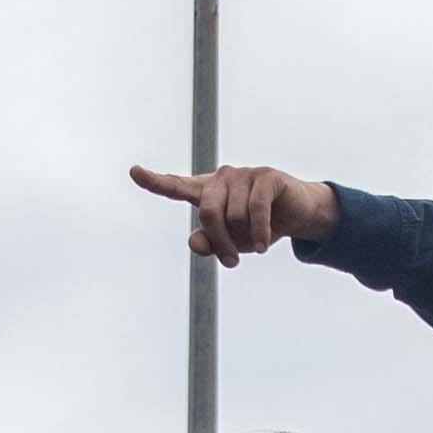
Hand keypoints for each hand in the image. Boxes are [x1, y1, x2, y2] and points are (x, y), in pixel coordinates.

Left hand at [131, 163, 337, 265]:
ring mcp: (244, 174)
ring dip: (246, 238)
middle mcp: (222, 178)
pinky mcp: (266, 177)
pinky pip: (255, 211)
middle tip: (232, 261)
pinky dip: (259, 233)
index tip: (134, 172)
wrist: (297, 215)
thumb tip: (193, 242)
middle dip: (221, 242)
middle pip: (207, 213)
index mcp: (207, 191)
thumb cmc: (257, 227)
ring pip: (233, 216)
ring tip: (258, 243)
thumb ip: (209, 243)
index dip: (154, 181)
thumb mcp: (232, 242)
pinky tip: (264, 244)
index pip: (176, 186)